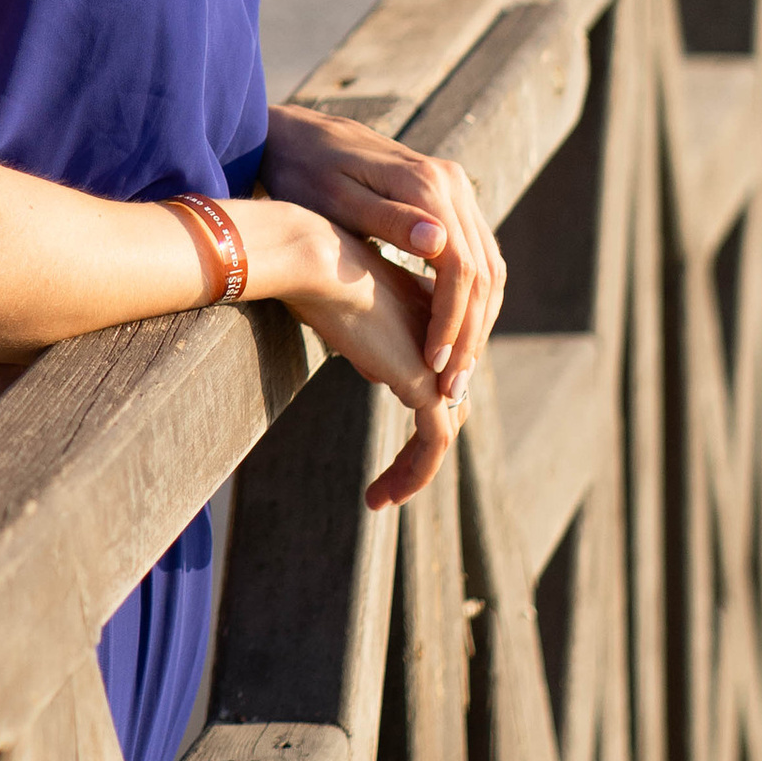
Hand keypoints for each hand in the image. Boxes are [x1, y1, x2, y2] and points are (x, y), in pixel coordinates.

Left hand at [262, 100, 505, 403]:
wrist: (295, 135)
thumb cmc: (303, 173)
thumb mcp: (335, 200)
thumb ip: (388, 221)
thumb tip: (439, 242)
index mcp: (426, 186)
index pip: (462, 269)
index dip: (452, 323)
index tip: (435, 368)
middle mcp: (451, 183)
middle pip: (484, 272)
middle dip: (471, 333)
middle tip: (454, 386)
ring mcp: (454, 187)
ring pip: (489, 266)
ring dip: (478, 320)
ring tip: (457, 370)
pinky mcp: (448, 196)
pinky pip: (477, 254)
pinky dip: (472, 298)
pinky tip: (454, 332)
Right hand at [277, 211, 457, 508]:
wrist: (317, 261)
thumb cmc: (315, 272)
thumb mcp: (343, 301)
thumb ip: (364, 332)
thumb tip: (370, 366)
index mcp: (428, 316)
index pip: (436, 373)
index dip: (419, 407)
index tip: (389, 438)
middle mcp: (440, 342)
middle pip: (445, 406)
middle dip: (421, 447)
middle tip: (393, 480)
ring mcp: (438, 365)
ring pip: (440, 431)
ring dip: (414, 470)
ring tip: (379, 499)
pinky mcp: (428, 387)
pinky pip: (434, 444)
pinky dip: (414, 473)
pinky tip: (378, 496)